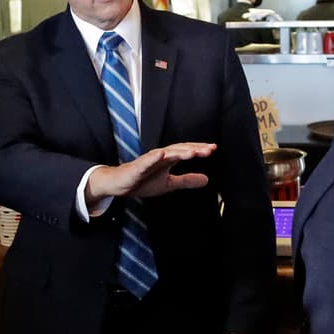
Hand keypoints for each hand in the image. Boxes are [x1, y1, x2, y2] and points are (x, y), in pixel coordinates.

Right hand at [86, 142, 214, 202]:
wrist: (120, 185)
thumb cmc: (143, 181)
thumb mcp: (169, 183)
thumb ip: (187, 180)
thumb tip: (206, 180)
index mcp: (168, 159)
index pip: (186, 151)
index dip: (199, 149)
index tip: (213, 148)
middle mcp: (160, 157)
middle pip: (179, 150)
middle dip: (194, 149)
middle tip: (209, 150)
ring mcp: (148, 161)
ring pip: (166, 154)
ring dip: (180, 152)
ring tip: (193, 152)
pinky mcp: (137, 168)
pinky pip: (146, 162)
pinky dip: (154, 157)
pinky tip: (161, 154)